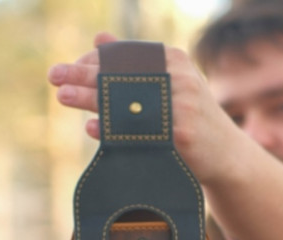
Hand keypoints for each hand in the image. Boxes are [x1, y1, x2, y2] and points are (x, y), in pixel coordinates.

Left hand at [47, 34, 242, 184]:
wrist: (228, 158)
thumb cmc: (192, 121)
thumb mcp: (170, 85)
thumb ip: (136, 64)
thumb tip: (99, 39)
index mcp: (173, 61)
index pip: (124, 56)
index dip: (92, 62)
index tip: (67, 70)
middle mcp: (178, 79)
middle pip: (121, 74)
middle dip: (83, 74)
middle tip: (54, 77)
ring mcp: (181, 107)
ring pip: (125, 101)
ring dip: (89, 97)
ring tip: (62, 96)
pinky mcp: (180, 136)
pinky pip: (137, 132)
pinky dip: (112, 129)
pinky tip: (90, 127)